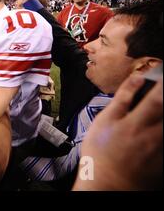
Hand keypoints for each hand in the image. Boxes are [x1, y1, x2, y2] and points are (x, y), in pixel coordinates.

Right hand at [73, 74, 162, 190]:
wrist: (107, 184)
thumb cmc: (100, 153)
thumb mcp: (104, 122)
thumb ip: (122, 99)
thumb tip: (136, 78)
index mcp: (137, 122)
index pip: (158, 96)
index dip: (163, 83)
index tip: (163, 73)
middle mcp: (155, 134)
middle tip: (163, 91)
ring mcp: (163, 148)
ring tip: (161, 109)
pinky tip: (160, 126)